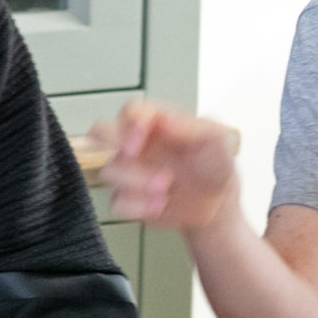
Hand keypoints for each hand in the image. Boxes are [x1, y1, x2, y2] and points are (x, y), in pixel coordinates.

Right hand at [95, 101, 242, 233]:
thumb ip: (192, 126)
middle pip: (100, 133)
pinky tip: (159, 205)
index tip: (137, 142)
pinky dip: (137, 206)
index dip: (129, 124)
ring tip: (165, 189)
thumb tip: (164, 119)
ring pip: (109, 170)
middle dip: (117, 149)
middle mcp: (138, 143)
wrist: (218, 202)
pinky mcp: (129, 197)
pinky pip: (117, 201)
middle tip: (139, 161)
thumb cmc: (216, 164)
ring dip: (136, 182)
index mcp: (157, 122)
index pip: (130, 111)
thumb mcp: (217, 139)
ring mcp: (130, 170)